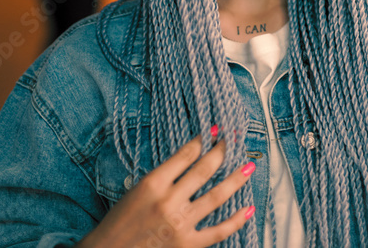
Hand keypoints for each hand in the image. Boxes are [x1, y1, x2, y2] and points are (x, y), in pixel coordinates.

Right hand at [76, 131, 255, 247]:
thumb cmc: (118, 223)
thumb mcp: (136, 191)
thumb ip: (163, 178)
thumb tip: (192, 161)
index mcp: (152, 184)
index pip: (186, 154)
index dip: (204, 140)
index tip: (216, 130)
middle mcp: (168, 201)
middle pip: (205, 170)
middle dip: (222, 152)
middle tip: (234, 141)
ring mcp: (180, 224)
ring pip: (217, 196)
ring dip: (236, 179)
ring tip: (249, 166)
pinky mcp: (188, 245)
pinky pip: (219, 230)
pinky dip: (237, 220)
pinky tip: (249, 209)